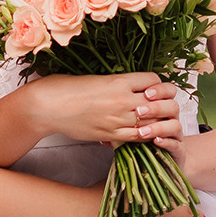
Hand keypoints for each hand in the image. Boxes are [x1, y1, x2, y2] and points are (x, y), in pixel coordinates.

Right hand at [21, 74, 180, 145]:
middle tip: (165, 106)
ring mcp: (118, 118)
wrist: (48, 106)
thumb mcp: (96, 79)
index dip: (159, 85)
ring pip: (154, 122)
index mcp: (119, 80)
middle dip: (167, 104)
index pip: (155, 81)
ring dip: (159, 122)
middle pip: (161, 102)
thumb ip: (117, 84)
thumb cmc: (67, 88)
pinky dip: (146, 136)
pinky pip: (138, 137)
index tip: (155, 89)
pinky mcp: (110, 133)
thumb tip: (132, 88)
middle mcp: (123, 99)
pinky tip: (146, 134)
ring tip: (159, 121)